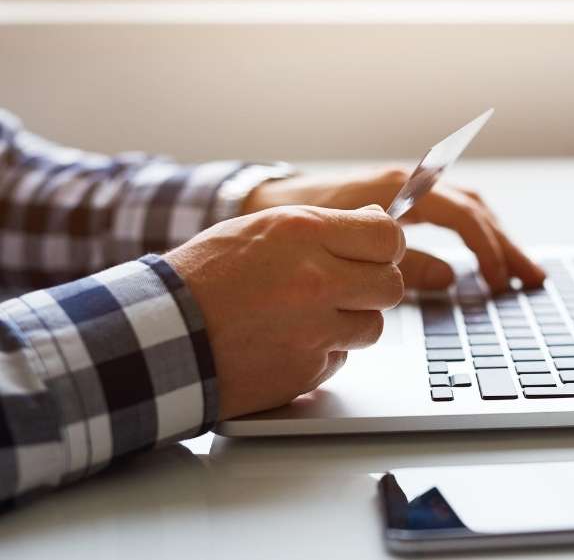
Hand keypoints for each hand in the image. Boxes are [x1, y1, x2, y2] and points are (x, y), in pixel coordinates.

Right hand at [164, 204, 404, 419]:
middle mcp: (316, 280)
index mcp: (304, 233)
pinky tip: (289, 340)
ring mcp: (314, 329)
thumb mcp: (263, 228)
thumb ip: (325, 227)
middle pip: (390, 284)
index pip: (388, 237)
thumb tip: (378, 225)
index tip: (376, 253)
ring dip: (351, 321)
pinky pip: (341, 357)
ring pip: (372, 326)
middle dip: (375, 285)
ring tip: (308, 315)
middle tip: (348, 286)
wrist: (161, 336)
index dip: (387, 247)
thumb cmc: (206, 277)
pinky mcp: (308, 370)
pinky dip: (324, 351)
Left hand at [243, 167, 544, 292]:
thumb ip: (399, 262)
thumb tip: (447, 278)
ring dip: (497, 239)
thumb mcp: (350, 247)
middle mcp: (412, 184)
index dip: (486, 250)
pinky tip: (486, 256)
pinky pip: (454, 214)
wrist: (271, 202)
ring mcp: (411, 191)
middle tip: (532, 278)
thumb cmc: (302, 225)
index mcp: (402, 189)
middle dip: (506, 245)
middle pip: (476, 210)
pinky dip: (476, 235)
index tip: (498, 281)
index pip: (463, 216)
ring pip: (470, 210)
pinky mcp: (406, 203)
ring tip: (520, 271)